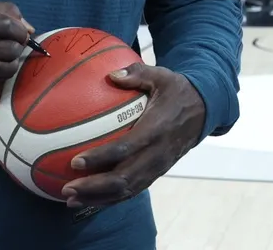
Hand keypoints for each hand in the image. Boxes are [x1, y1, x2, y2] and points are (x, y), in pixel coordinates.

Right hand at [0, 0, 32, 84]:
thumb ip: (4, 10)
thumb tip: (28, 28)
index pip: (4, 25)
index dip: (19, 31)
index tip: (21, 33)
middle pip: (6, 48)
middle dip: (17, 47)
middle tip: (15, 45)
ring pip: (2, 67)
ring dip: (12, 62)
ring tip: (8, 56)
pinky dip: (1, 72)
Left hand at [60, 64, 205, 208]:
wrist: (205, 110)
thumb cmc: (178, 91)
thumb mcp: (162, 76)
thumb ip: (137, 73)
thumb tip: (110, 74)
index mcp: (156, 130)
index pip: (125, 148)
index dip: (100, 158)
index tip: (75, 161)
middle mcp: (157, 154)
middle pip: (124, 179)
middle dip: (94, 187)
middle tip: (67, 188)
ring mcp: (157, 167)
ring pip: (127, 190)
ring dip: (98, 198)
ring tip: (71, 199)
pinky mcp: (157, 173)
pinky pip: (132, 191)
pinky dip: (110, 199)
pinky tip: (88, 199)